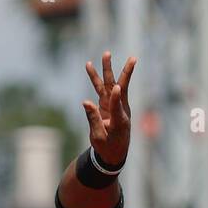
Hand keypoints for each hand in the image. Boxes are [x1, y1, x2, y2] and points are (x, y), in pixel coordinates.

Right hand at [82, 51, 135, 167]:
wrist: (115, 153)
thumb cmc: (107, 148)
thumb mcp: (98, 138)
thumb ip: (93, 120)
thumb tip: (85, 102)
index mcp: (119, 123)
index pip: (117, 107)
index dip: (115, 98)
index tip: (115, 87)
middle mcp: (120, 111)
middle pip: (121, 88)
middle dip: (122, 72)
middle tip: (121, 60)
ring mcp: (115, 106)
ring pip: (111, 84)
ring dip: (107, 69)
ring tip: (106, 53)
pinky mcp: (108, 104)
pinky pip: (103, 89)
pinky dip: (97, 78)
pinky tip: (89, 66)